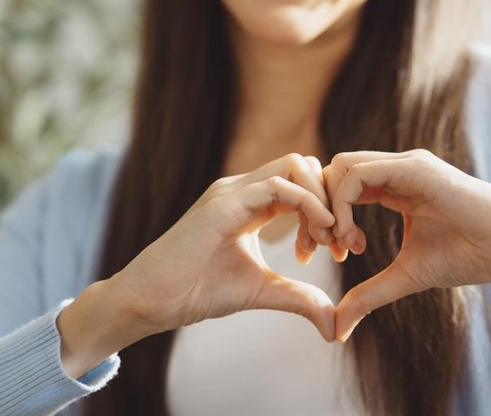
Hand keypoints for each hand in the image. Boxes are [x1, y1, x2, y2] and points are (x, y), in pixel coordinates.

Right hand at [110, 153, 343, 341]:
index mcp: (252, 202)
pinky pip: (277, 186)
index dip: (329, 211)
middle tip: (339, 244)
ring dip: (323, 200)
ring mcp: (232, 192)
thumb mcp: (262, 290)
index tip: (339, 250)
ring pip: (295, 166)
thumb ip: (298, 297)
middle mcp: (243, 188)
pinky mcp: (223, 204)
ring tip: (329, 241)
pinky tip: (316, 236)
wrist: (151, 300)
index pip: (304, 183)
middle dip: (332, 200)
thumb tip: (334, 325)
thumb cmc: (197, 290)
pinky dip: (307, 204)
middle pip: (305, 165)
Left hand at [323, 149, 490, 340]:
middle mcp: (396, 169)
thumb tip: (336, 328)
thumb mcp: (406, 276)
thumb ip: (369, 294)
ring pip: (341, 168)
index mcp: (393, 186)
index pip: (341, 186)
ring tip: (345, 246)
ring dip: (329, 207)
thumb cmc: (469, 256)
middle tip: (325, 249)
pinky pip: (359, 174)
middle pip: (333, 172)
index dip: (324, 218)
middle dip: (318, 210)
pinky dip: (343, 204)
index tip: (329, 254)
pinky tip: (353, 237)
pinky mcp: (415, 169)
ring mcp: (406, 165)